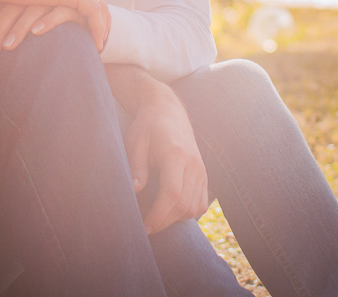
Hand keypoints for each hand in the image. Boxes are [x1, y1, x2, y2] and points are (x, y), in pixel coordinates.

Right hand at [0, 0, 109, 52]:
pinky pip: (93, 10)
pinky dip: (97, 27)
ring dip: (103, 25)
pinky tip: (95, 45)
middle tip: (101, 40)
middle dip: (101, 19)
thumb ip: (16, 7)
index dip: (86, 11)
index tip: (85, 30)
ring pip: (100, 3)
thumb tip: (2, 20)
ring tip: (101, 47)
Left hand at [125, 83, 208, 234]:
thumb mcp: (136, 141)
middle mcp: (193, 164)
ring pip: (194, 207)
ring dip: (176, 219)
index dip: (158, 215)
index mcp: (176, 154)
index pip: (172, 194)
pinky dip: (188, 212)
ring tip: (156, 218)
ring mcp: (201, 170)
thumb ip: (136, 166)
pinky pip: (201, 202)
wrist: (168, 110)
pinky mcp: (203, 174)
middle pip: (184, 205)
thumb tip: (134, 191)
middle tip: (145, 227)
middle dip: (164, 221)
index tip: (144, 226)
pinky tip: (171, 211)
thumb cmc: (148, 126)